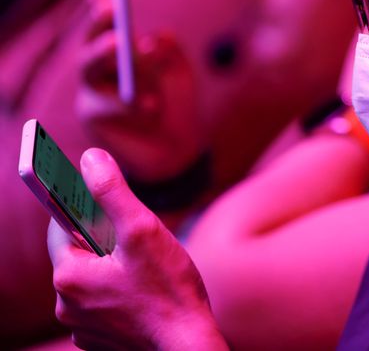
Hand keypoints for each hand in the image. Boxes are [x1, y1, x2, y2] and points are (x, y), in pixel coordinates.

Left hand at [47, 148, 227, 349]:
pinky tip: (147, 291)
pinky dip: (120, 291)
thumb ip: (112, 191)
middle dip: (106, 240)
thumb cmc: (169, 291)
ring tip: (147, 268)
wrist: (186, 347)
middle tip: (139, 238)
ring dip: (114, 266)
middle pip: (79, 253)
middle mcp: (66, 305)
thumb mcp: (143, 230)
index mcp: (69, 276)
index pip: (61, 226)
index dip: (84, 207)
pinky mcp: (101, 339)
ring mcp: (83, 326)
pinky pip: (103, 302)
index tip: (101, 196)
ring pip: (93, 278)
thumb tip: (91, 159)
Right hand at [76, 0, 204, 181]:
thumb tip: (156, 36)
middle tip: (110, 9)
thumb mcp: (179, 74)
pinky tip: (151, 104)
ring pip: (90, 69)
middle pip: (90, 41)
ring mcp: (92, 93)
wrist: (177, 148)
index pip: (106, 22)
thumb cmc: (176, 103)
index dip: (102, 3)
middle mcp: (100, 68)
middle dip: (98, 25)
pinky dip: (128, 102)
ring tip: (119, 43)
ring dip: (104, 55)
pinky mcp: (93, 118)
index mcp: (120, 51)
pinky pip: (105, 105)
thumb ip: (170, 53)